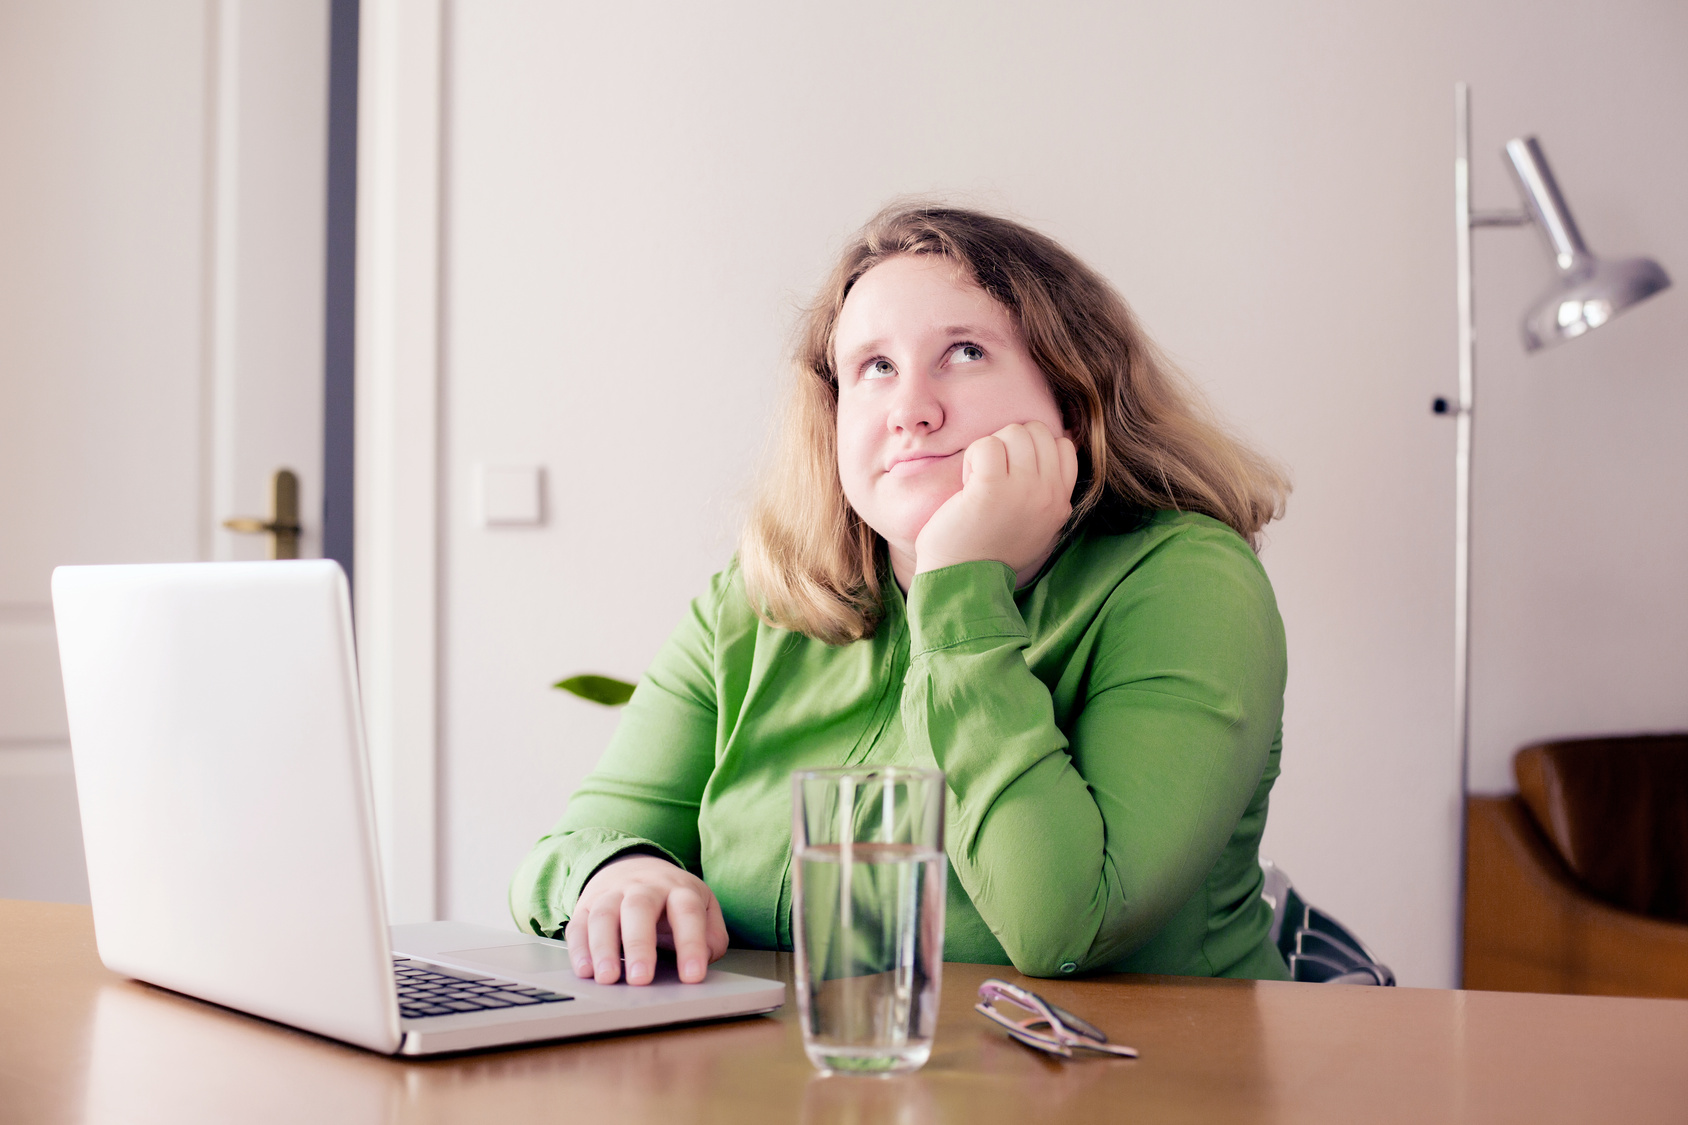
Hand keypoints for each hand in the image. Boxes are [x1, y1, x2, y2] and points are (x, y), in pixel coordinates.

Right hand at [564, 854, 728, 984]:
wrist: (633, 866)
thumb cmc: (672, 898)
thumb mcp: (703, 907)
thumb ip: (712, 934)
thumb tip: (705, 958)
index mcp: (678, 889)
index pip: (687, 913)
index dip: (691, 944)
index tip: (692, 976)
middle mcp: (644, 888)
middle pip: (639, 909)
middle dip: (639, 945)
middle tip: (641, 979)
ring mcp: (612, 894)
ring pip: (604, 915)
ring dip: (603, 948)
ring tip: (608, 978)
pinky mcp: (587, 906)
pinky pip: (579, 925)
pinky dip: (579, 949)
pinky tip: (585, 971)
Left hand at [913, 421, 1078, 579]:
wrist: (960, 580)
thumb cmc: (987, 550)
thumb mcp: (1034, 523)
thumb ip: (1047, 490)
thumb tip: (1061, 441)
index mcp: (1061, 503)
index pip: (1063, 446)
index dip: (1032, 449)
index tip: (1011, 476)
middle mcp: (1049, 496)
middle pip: (1038, 432)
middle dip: (1009, 444)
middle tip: (992, 477)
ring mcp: (1024, 491)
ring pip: (1015, 432)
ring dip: (990, 450)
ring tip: (979, 482)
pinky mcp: (992, 488)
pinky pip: (987, 444)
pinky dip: (973, 457)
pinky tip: (968, 484)